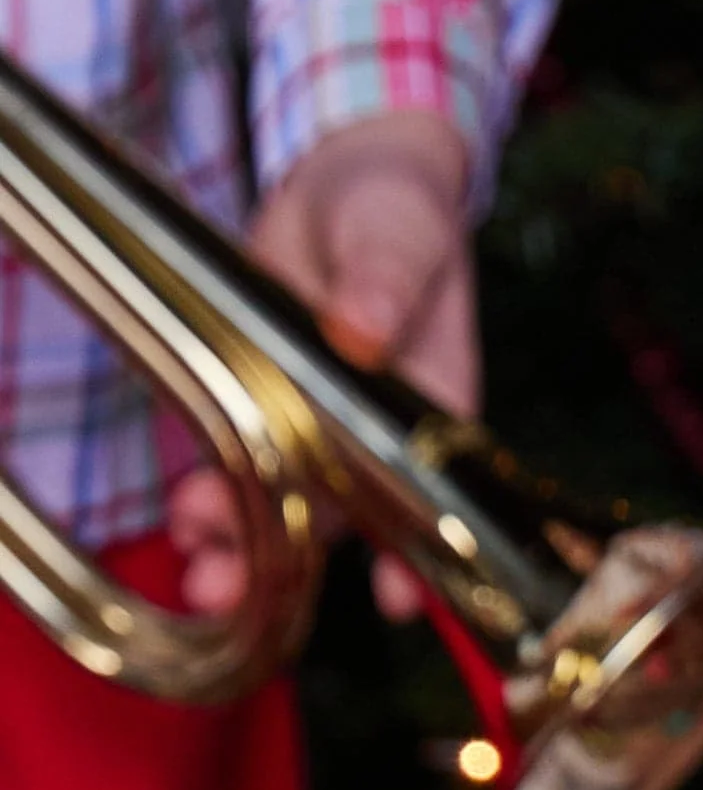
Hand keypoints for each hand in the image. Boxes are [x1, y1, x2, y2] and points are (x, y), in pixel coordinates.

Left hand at [168, 104, 476, 630]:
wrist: (343, 189)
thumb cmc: (394, 215)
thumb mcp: (398, 235)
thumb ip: (385, 280)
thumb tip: (363, 329)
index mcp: (431, 409)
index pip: (431, 496)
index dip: (416, 554)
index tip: (395, 599)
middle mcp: (376, 439)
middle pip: (344, 519)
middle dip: (291, 560)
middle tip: (234, 590)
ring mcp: (316, 430)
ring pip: (286, 506)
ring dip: (241, 545)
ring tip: (200, 575)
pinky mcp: (262, 406)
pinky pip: (239, 465)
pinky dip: (212, 501)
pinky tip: (184, 522)